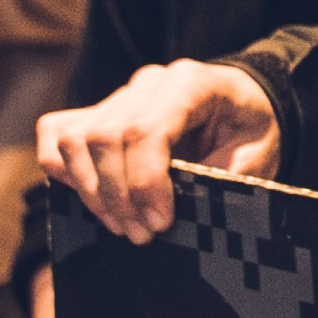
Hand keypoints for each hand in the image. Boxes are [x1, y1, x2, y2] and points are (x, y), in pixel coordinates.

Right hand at [32, 62, 279, 239]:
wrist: (244, 105)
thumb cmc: (251, 129)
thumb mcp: (258, 154)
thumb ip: (224, 177)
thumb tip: (182, 210)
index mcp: (190, 82)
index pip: (145, 129)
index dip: (145, 182)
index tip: (159, 222)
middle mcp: (148, 82)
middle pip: (105, 137)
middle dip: (119, 196)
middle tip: (142, 234)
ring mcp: (119, 95)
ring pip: (77, 140)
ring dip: (93, 193)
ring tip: (124, 226)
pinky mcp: (98, 111)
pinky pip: (58, 135)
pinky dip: (65, 172)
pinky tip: (94, 202)